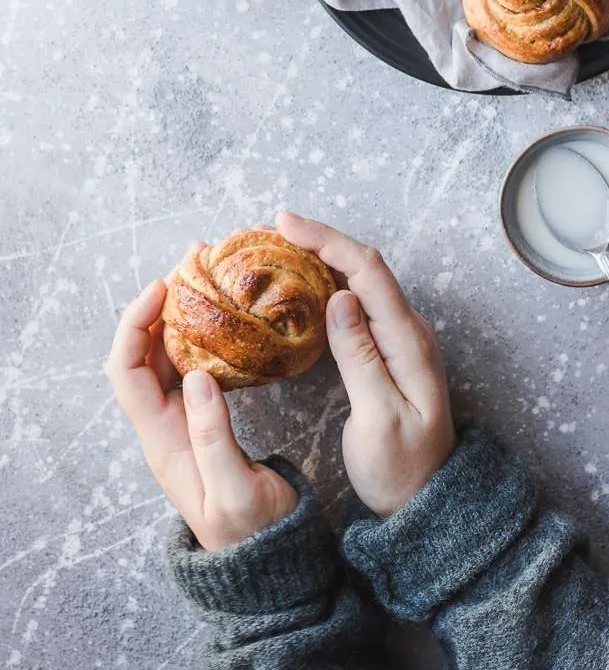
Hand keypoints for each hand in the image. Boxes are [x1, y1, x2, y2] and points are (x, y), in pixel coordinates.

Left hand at [105, 261, 296, 550]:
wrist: (265, 559)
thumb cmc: (253, 530)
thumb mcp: (237, 490)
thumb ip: (214, 436)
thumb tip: (198, 377)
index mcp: (163, 441)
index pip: (126, 372)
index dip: (135, 326)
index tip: (164, 288)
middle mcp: (162, 426)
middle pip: (139, 356)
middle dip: (155, 307)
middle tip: (188, 266)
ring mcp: (180, 422)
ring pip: (163, 357)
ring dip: (175, 316)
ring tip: (202, 279)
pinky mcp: (201, 420)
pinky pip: (188, 366)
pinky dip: (198, 334)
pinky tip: (220, 317)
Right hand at [276, 211, 455, 515]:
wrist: (425, 498)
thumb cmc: (401, 467)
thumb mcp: (378, 419)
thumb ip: (360, 357)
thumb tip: (340, 297)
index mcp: (407, 340)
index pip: (368, 270)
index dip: (327, 240)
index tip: (285, 224)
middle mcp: (408, 328)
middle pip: (363, 265)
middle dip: (319, 240)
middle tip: (270, 230)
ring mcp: (399, 335)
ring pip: (359, 279)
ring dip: (321, 256)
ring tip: (277, 246)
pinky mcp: (387, 347)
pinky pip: (357, 299)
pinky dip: (326, 282)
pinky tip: (301, 282)